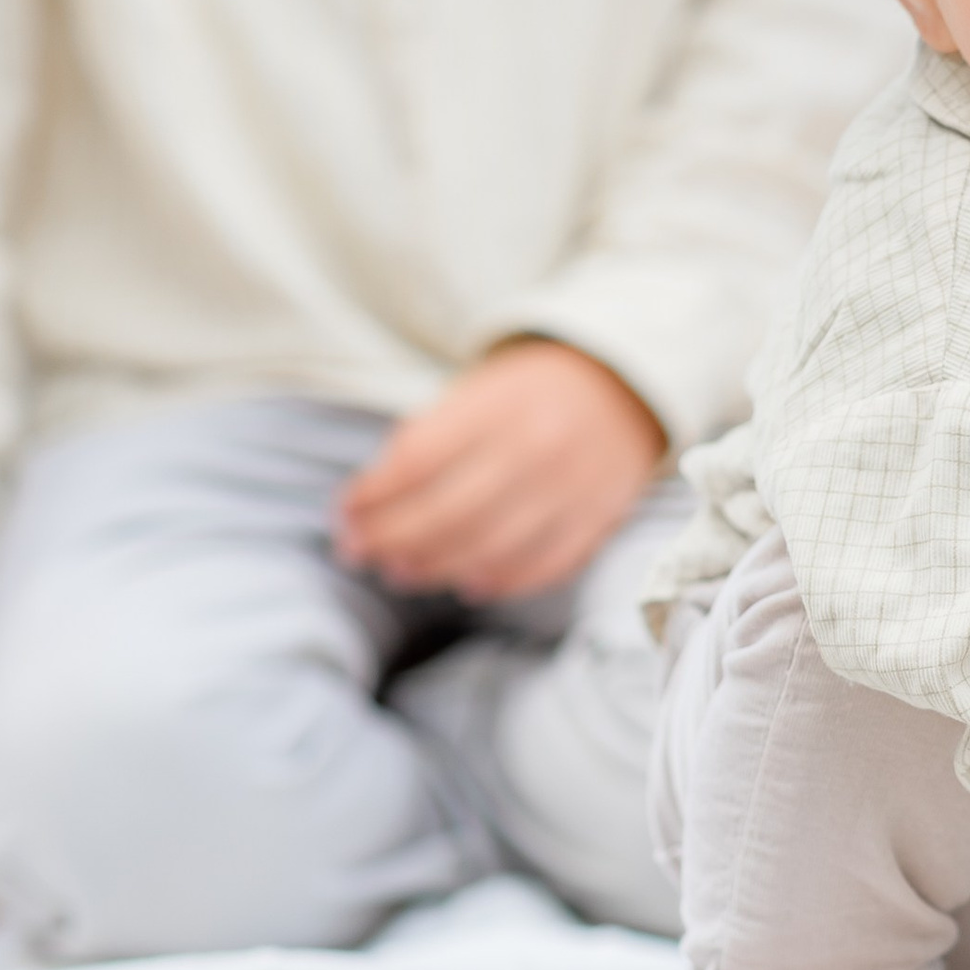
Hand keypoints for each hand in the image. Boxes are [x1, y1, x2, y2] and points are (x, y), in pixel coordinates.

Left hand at [335, 342, 664, 604]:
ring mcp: (570, 490)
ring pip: (491, 547)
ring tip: (401, 572)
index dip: (372, 496)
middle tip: (360, 553)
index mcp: (497, 407)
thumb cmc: (530, 393)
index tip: (344, 515)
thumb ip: (428, 437)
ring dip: (436, 567)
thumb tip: (372, 499)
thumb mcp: (476, 392)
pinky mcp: (597, 520)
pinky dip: (501, 581)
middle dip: (393, 539)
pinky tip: (466, 583)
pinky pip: (543, 566)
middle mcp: (535, 449)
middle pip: (448, 513)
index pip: (417, 461)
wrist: (625, 385)